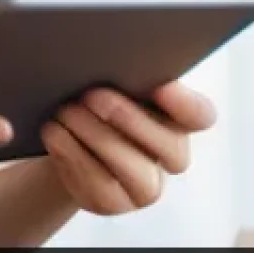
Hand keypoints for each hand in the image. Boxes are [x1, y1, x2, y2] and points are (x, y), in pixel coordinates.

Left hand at [40, 81, 216, 215]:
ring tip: (66, 112)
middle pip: (170, 146)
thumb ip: (122, 68)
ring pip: (135, 171)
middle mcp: (170, 154)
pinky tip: (54, 133)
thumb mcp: (109, 76)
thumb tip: (107, 50)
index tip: (159, 85)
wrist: (62, 129)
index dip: (185, 103)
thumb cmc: (92, 93)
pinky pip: (100, 188)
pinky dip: (73, 156)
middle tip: (91, 95)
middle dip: (128, 118)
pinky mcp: (114, 201)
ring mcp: (146, 184)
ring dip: (96, 137)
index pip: (199, 114)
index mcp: (176, 116)